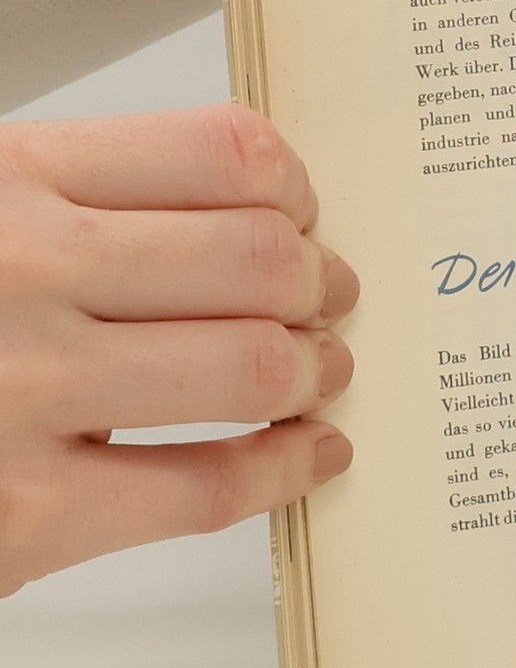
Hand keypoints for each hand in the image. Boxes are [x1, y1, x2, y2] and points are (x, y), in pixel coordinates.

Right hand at [0, 105, 357, 596]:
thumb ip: (65, 200)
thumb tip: (236, 213)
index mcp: (3, 177)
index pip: (220, 151)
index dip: (294, 190)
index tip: (305, 218)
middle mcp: (17, 270)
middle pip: (257, 258)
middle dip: (318, 284)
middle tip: (331, 301)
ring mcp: (20, 392)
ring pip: (249, 365)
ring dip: (312, 370)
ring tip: (319, 373)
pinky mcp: (20, 516)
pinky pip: (204, 488)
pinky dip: (284, 470)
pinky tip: (310, 455)